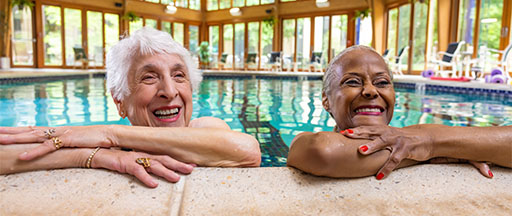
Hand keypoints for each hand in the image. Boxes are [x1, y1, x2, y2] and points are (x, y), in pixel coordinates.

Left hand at [0, 126, 113, 159]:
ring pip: (34, 136)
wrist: (110, 134)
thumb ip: (67, 144)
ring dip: (16, 139)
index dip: (19, 130)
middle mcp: (57, 130)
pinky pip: (48, 148)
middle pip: (29, 130)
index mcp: (59, 131)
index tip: (5, 130)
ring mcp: (61, 134)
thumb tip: (60, 149)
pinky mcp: (67, 140)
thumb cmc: (97, 140)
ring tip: (0, 140)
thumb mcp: (78, 142)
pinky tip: (23, 156)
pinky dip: (35, 152)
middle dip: (11, 131)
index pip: (34, 129)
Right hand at [92, 148, 193, 187]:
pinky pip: (138, 171)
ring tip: (177, 178)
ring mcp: (135, 157)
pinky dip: (146, 178)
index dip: (179, 161)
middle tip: (192, 169)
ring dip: (166, 172)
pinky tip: (154, 185)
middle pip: (164, 159)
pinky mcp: (125, 163)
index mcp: (146, 154)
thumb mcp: (134, 163)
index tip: (193, 165)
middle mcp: (143, 154)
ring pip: (154, 165)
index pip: (166, 157)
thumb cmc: (116, 159)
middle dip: (179, 164)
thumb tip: (156, 174)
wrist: (97, 153)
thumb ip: (145, 166)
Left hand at [341, 125, 492, 178]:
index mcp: (383, 130)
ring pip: (382, 143)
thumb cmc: (403, 138)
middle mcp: (388, 133)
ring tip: (361, 151)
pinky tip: (379, 176)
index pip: (366, 129)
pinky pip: (394, 160)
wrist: (426, 138)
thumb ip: (376, 138)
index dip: (354, 130)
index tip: (342, 132)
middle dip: (358, 133)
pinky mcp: (405, 149)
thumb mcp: (389, 135)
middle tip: (346, 135)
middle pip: (371, 132)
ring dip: (372, 146)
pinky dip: (387, 168)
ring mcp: (397, 141)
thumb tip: (359, 143)